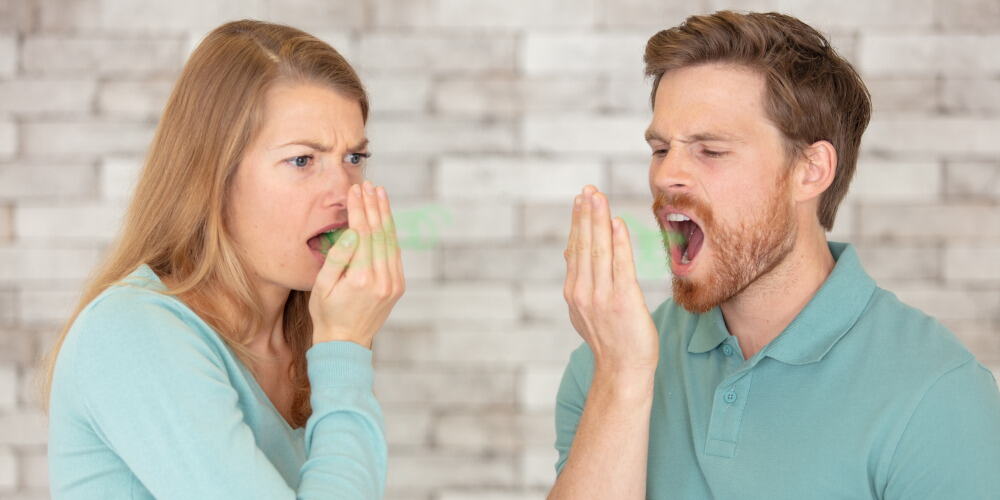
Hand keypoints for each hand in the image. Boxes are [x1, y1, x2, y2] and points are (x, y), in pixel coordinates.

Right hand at [309, 180, 405, 348]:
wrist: (346, 343)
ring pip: (391, 241)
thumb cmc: (327, 313)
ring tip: (379, 194)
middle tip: (369, 185)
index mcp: (361, 278)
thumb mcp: (322, 286)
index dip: (359, 209)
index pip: (363, 233)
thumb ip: (337, 257)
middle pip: (380, 233)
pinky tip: (385, 218)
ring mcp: (393, 283)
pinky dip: (390, 233)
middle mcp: (382, 279)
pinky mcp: (398, 286)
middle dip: (374, 206)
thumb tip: (351, 232)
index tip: (356, 190)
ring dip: (385, 215)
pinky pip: (394, 253)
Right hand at [563, 185, 658, 374]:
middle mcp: (583, 292)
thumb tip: (570, 251)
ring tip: (598, 197)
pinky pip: (620, 265)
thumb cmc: (611, 340)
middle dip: (586, 214)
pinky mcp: (623, 300)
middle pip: (584, 244)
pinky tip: (617, 223)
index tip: (581, 199)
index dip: (578, 222)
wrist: (623, 371)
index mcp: (574, 292)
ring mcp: (601, 296)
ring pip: (598, 250)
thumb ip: (580, 280)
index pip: (575, 249)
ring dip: (598, 220)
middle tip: (588, 189)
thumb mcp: (585, 310)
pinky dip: (618, 242)